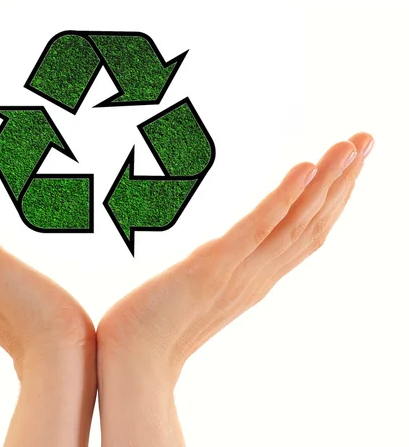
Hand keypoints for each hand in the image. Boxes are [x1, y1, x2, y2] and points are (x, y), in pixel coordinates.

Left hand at [95, 133, 373, 445]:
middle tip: (367, 139)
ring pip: (296, 222)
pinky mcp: (213, 267)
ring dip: (328, 181)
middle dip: (342, 181)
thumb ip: (215, 273)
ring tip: (353, 144)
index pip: (304, 235)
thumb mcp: (196, 291)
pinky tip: (305, 168)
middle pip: (312, 224)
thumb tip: (218, 255)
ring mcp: (239, 272)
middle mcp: (257, 276)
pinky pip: (257, 229)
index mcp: (255, 279)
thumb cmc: (156, 328)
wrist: (132, 360)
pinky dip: (284, 198)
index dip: (330, 200)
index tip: (348, 166)